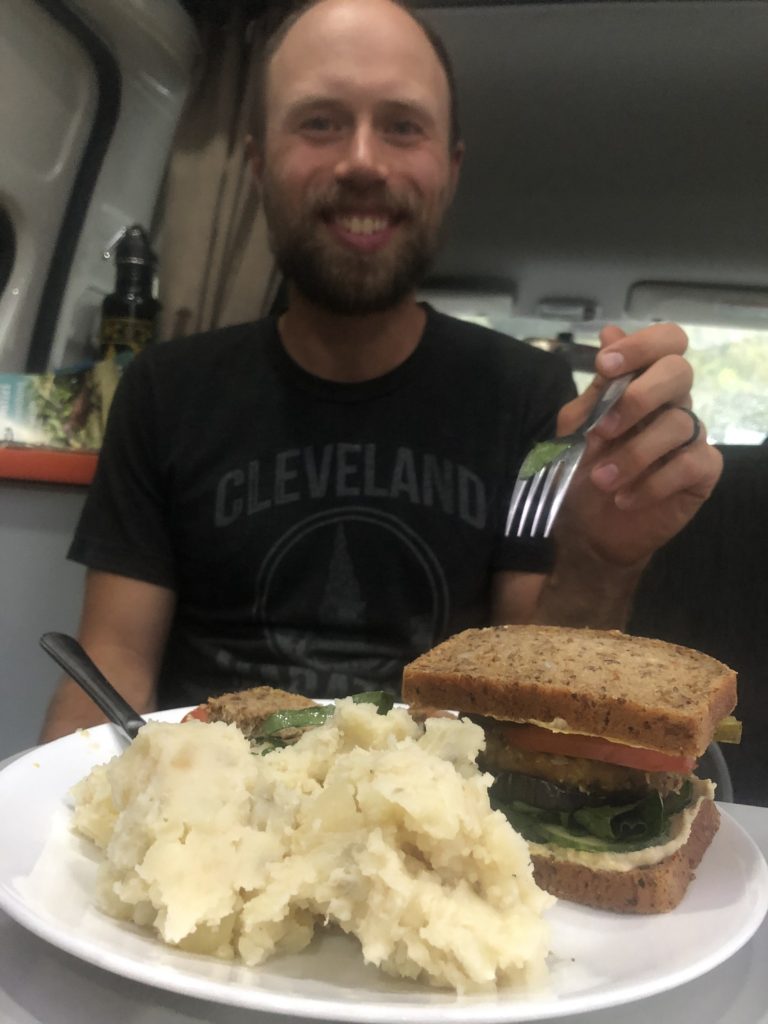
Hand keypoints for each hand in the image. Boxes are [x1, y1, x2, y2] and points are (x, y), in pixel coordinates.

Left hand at [555, 323, 722, 566]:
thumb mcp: (576, 429)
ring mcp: (690, 436)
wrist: (588, 529)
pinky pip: (690, 464)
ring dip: (633, 454)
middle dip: (639, 398)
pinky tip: (626, 499)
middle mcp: (672, 403)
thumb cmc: (581, 472)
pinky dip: (653, 483)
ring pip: (680, 424)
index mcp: (642, 384)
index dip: (641, 346)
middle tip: (604, 431)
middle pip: (680, 372)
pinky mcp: (702, 472)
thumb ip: (596, 388)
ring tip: (601, 480)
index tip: (605, 365)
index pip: (665, 342)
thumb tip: (610, 332)